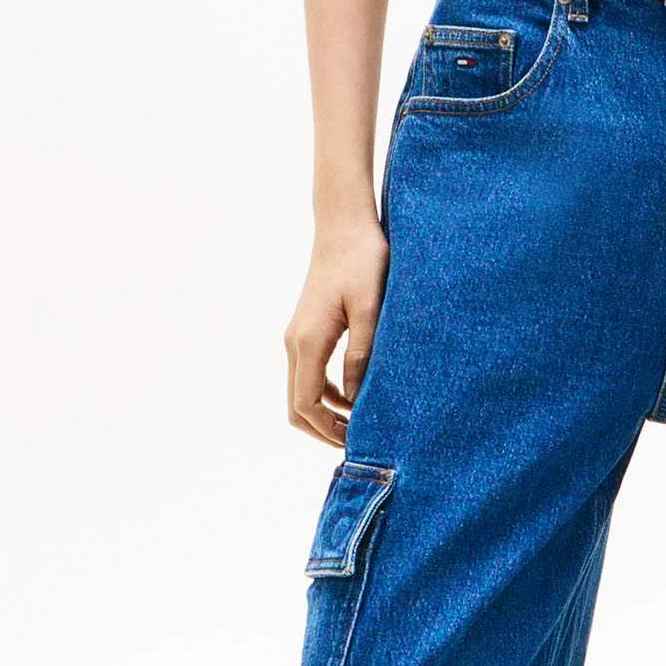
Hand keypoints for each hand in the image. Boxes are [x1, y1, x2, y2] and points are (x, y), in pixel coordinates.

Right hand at [285, 211, 389, 445]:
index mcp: (308, 340)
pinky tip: (359, 393)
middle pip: (297, 406)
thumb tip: (356, 399)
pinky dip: (328, 393)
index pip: (306, 405)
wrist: (343, 223)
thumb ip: (362, 354)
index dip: (329, 431)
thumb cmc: (362, 259)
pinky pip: (310, 374)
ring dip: (327, 413)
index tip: (359, 441)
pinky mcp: (307, 329)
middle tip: (361, 440)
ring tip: (366, 421)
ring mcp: (297, 336)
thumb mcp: (371, 308)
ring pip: (302, 391)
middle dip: (324, 430)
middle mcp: (295, 342)